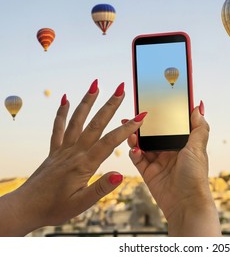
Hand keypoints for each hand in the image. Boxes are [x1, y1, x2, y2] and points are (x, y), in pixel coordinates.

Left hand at [0, 79, 145, 235]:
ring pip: (77, 120)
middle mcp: (74, 152)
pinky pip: (58, 128)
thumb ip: (101, 188)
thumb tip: (120, 175)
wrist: (26, 207)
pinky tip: (65, 100)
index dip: (126, 128)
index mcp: (84, 164)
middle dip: (110, 105)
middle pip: (95, 124)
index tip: (140, 116)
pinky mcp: (54, 151)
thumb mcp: (81, 204)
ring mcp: (63, 149)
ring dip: (87, 102)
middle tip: (121, 89)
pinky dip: (62, 113)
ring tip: (96, 85)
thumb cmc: (54, 208)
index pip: (109, 142)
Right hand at [128, 101, 220, 235]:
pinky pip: (138, 158)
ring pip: (144, 144)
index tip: (155, 101)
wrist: (185, 204)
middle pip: (155, 133)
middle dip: (145, 124)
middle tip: (135, 114)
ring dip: (136, 136)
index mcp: (183, 144)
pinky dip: (134, 151)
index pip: (172, 125)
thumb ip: (198, 127)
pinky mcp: (149, 172)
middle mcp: (170, 151)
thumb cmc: (195, 176)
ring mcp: (159, 161)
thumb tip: (198, 107)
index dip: (164, 114)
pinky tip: (133, 147)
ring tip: (129, 129)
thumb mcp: (198, 147)